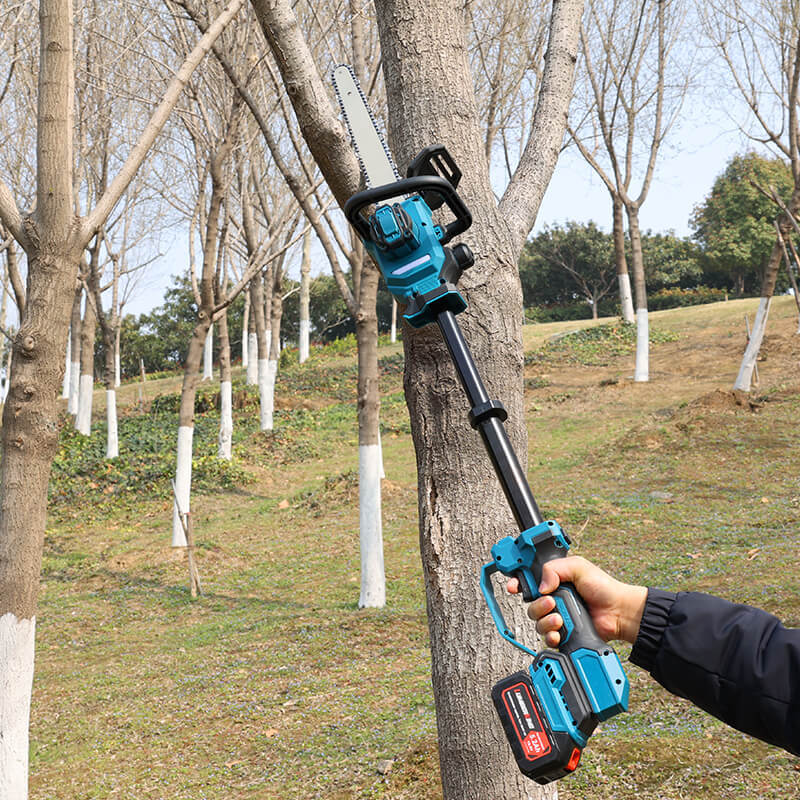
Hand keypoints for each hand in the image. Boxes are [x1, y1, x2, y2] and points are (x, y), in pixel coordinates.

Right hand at [507, 556, 646, 646]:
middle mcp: (553, 599)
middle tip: (551, 602)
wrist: (619, 612)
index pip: (528, 581)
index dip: (517, 583)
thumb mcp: (579, 567)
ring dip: (545, 620)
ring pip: (537, 621)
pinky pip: (547, 637)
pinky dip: (550, 636)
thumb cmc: (604, 588)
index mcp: (554, 580)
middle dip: (537, 604)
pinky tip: (559, 633)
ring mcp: (557, 616)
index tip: (513, 586)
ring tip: (559, 619)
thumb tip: (541, 585)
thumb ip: (555, 568)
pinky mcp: (563, 633)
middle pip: (530, 604)